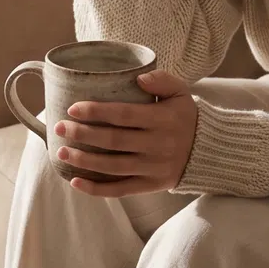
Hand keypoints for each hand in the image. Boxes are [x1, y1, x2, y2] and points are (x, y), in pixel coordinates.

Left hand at [54, 69, 198, 195]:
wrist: (208, 151)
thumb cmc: (186, 117)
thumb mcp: (181, 93)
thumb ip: (162, 80)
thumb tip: (138, 78)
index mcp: (162, 119)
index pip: (124, 115)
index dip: (96, 112)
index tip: (73, 108)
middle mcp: (157, 145)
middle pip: (113, 141)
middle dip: (83, 134)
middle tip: (59, 127)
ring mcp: (153, 168)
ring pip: (113, 167)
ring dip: (84, 160)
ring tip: (61, 152)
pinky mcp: (151, 186)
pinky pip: (120, 190)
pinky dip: (96, 189)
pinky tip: (75, 182)